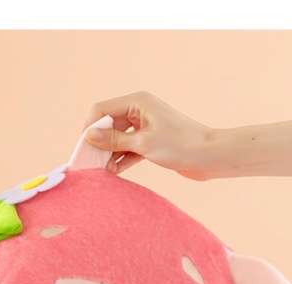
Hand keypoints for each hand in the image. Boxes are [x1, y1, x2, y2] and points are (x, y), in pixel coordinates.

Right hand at [83, 91, 215, 178]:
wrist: (208, 156)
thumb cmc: (180, 145)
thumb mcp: (143, 143)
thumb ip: (114, 140)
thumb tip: (90, 136)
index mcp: (138, 101)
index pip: (102, 109)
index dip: (90, 128)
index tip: (83, 149)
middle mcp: (140, 110)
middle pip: (108, 124)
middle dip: (99, 143)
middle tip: (90, 164)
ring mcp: (145, 126)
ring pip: (117, 138)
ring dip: (109, 154)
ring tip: (103, 172)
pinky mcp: (150, 141)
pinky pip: (128, 148)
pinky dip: (121, 159)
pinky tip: (114, 173)